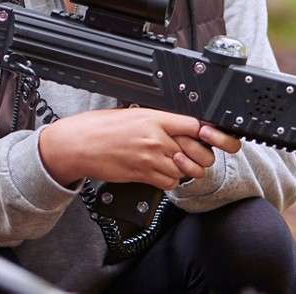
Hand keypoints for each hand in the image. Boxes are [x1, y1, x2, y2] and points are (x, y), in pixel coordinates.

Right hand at [38, 108, 235, 190]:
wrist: (79, 144)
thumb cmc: (100, 127)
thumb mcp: (133, 113)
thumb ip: (158, 121)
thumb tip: (180, 127)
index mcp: (155, 118)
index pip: (196, 126)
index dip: (211, 133)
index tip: (216, 137)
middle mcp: (157, 138)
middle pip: (199, 153)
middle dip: (201, 157)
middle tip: (193, 155)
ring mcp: (151, 158)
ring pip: (186, 171)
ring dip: (184, 170)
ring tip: (172, 163)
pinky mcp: (144, 175)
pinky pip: (170, 183)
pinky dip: (169, 181)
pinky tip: (159, 172)